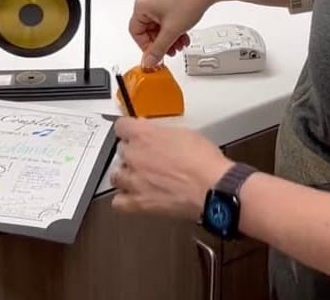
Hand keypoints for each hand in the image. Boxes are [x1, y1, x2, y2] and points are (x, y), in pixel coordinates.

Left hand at [110, 117, 232, 219]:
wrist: (212, 187)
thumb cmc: (204, 161)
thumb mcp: (186, 133)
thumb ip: (164, 133)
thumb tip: (160, 135)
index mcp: (144, 135)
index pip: (121, 126)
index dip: (129, 129)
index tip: (133, 132)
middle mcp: (134, 156)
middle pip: (121, 150)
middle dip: (133, 152)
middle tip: (148, 156)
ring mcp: (133, 180)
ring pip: (116, 174)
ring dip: (126, 174)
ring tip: (140, 176)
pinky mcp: (138, 202)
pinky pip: (118, 201)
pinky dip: (124, 198)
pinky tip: (134, 195)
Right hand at [129, 0, 219, 67]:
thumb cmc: (189, 0)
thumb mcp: (171, 31)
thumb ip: (158, 49)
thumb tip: (148, 61)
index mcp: (141, 5)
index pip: (136, 32)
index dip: (146, 46)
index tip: (155, 55)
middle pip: (148, 29)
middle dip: (161, 42)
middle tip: (169, 51)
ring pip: (158, 25)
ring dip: (168, 37)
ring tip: (179, 44)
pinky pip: (166, 18)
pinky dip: (173, 28)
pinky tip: (182, 35)